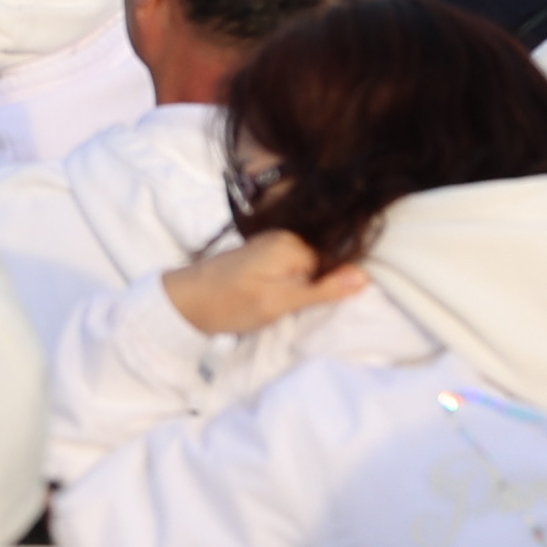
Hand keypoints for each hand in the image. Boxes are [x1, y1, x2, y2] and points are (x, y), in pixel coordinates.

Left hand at [158, 229, 365, 337]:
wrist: (181, 302)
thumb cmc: (229, 303)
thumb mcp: (279, 302)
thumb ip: (322, 289)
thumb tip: (365, 276)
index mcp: (292, 244)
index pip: (336, 263)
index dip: (338, 286)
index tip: (331, 306)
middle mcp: (283, 238)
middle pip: (322, 264)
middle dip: (322, 287)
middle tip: (304, 309)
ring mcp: (269, 246)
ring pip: (306, 269)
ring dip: (305, 290)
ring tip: (290, 306)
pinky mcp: (259, 259)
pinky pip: (289, 271)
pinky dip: (291, 287)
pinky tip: (281, 300)